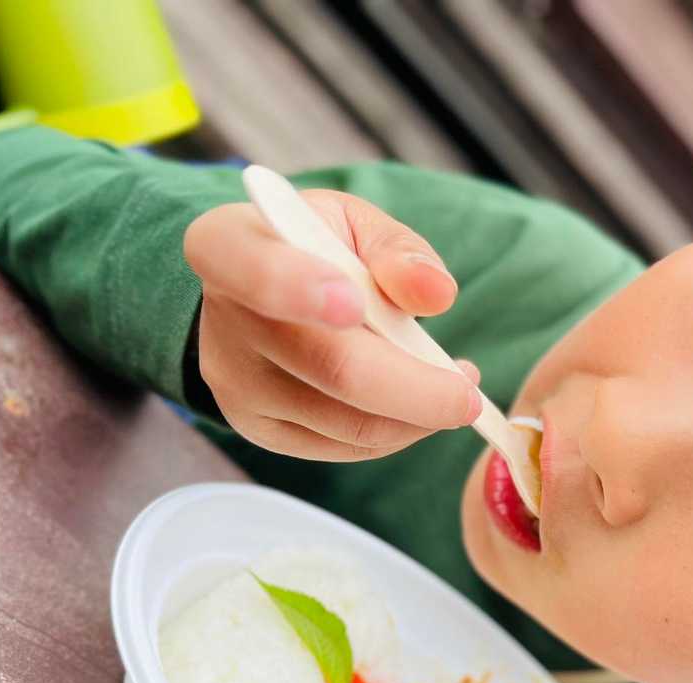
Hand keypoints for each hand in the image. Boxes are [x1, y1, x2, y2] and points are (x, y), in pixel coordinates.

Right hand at [184, 189, 481, 461]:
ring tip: (455, 387)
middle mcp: (225, 322)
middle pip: (328, 366)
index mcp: (230, 246)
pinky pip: (346, 447)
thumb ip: (397, 250)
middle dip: (415, 386)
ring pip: (347, 421)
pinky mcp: (260, 430)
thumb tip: (437, 294)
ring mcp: (238, 386)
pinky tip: (419, 406)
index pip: (250, 269)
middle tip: (468, 387)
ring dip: (419, 415)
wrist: (264, 298)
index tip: (352, 301)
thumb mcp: (354, 226)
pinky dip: (398, 432)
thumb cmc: (314, 250)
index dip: (296, 288)